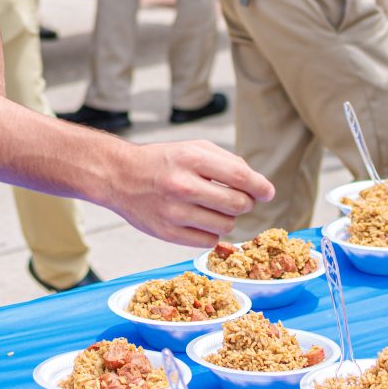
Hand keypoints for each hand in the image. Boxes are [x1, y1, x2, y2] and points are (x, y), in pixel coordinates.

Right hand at [109, 141, 274, 245]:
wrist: (120, 176)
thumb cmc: (163, 161)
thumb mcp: (193, 148)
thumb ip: (227, 162)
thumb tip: (258, 185)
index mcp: (191, 159)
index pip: (240, 178)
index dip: (260, 187)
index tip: (267, 192)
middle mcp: (183, 186)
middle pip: (237, 204)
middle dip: (246, 203)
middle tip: (239, 199)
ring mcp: (174, 212)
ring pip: (226, 225)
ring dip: (228, 218)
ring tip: (214, 208)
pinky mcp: (167, 233)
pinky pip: (208, 241)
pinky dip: (211, 232)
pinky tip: (200, 219)